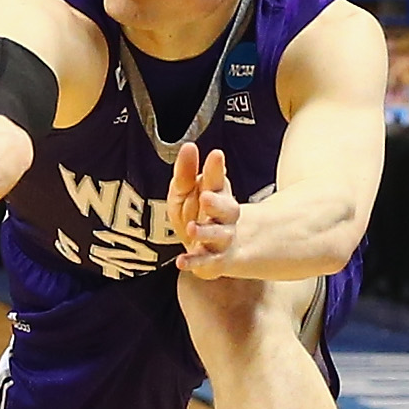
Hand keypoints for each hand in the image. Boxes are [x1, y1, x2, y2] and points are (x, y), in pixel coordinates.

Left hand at [169, 140, 237, 278]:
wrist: (216, 249)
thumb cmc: (197, 214)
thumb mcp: (187, 191)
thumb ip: (186, 172)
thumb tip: (189, 146)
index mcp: (218, 195)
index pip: (218, 181)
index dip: (216, 169)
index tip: (215, 154)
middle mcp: (224, 217)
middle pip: (227, 209)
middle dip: (217, 203)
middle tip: (206, 197)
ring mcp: (221, 239)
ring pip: (218, 236)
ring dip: (205, 232)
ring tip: (192, 228)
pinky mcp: (214, 260)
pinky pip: (206, 261)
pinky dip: (194, 262)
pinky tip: (181, 261)